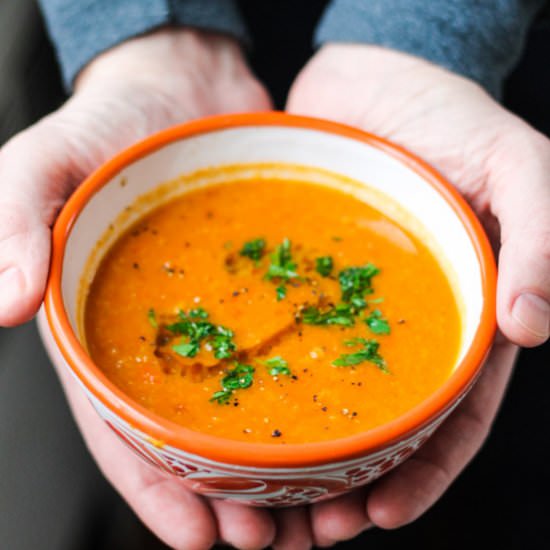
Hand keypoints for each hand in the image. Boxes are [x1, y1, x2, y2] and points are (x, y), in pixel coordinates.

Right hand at [0, 28, 311, 548]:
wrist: (182, 88)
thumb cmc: (110, 127)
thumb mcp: (46, 161)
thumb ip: (14, 220)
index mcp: (106, 335)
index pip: (123, 430)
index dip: (156, 491)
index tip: (199, 538)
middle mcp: (169, 339)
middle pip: (194, 440)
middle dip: (227, 499)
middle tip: (272, 539)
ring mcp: (224, 319)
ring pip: (248, 412)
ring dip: (277, 468)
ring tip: (314, 509)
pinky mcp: (267, 293)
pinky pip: (292, 353)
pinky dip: (313, 398)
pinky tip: (343, 426)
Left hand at [286, 44, 549, 540]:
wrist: (374, 75)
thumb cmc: (451, 115)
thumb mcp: (518, 161)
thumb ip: (543, 232)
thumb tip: (535, 324)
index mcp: (461, 314)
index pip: (452, 415)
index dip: (425, 475)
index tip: (380, 516)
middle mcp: (402, 322)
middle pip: (383, 423)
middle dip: (355, 483)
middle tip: (310, 529)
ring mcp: (346, 304)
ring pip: (328, 394)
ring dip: (306, 451)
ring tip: (271, 499)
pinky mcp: (299, 278)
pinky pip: (282, 338)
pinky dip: (267, 381)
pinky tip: (239, 414)